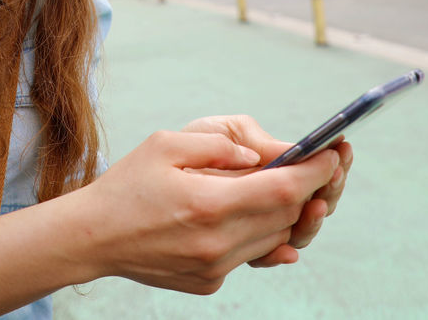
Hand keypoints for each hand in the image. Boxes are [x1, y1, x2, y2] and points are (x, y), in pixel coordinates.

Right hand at [76, 126, 339, 294]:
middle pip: (286, 216)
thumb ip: (218, 145)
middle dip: (306, 189)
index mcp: (209, 204)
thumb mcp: (166, 144)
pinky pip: (251, 255)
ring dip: (284, 212)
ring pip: (275, 239)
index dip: (315, 172)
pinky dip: (259, 233)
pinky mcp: (210, 282)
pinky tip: (249, 213)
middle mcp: (218, 243)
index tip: (333, 154)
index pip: (283, 190)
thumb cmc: (127, 184)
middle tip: (311, 165)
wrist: (93, 238)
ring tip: (279, 187)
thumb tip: (260, 155)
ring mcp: (215, 268)